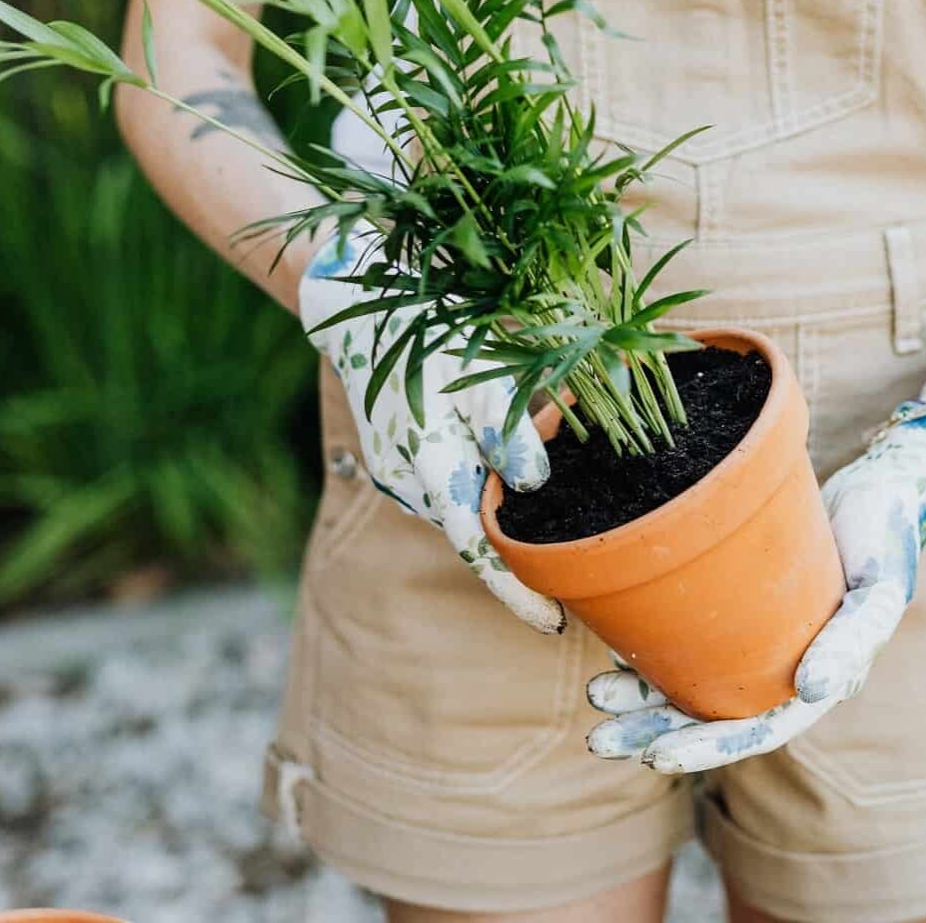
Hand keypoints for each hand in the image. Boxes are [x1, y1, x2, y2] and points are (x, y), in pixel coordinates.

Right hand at [300, 229, 563, 633]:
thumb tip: (533, 482)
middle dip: (518, 530)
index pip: (477, 549)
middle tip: (564, 522)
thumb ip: (505, 426)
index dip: (515, 591)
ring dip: (495, 490)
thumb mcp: (476, 369)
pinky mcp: (397, 460)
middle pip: (477, 525)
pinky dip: (474, 471)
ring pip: (464, 499)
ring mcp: (397, 473)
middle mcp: (407, 482)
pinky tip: (481, 435)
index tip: (553, 622)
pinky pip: (447, 480)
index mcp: (427, 465)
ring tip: (515, 440)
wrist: (361, 303)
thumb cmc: (429, 331)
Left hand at [583, 401, 925, 772]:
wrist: (880, 485)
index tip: (655, 755)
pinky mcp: (739, 604)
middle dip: (654, 730)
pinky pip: (689, 636)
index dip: (706, 749)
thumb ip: (853, 639)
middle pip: (711, 716)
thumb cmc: (886, 535)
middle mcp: (783, 669)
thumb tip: (813, 689)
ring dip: (642, 696)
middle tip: (601, 739)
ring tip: (597, 692)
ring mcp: (758, 638)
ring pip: (691, 680)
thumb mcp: (880, 587)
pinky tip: (616, 643)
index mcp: (820, 680)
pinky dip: (653, 645)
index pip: (756, 733)